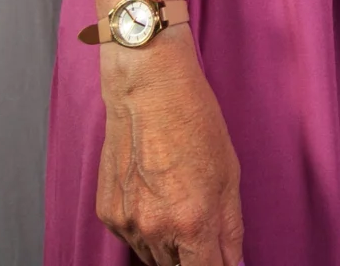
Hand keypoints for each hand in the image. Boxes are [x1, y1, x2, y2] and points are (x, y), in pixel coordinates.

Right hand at [96, 36, 244, 265]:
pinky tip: (156, 197)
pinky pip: (131, 238)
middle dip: (194, 257)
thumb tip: (233, 263)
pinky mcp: (107, 214)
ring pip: (152, 258)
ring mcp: (126, 223)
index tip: (220, 261)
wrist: (147, 90)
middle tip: (202, 226)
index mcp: (192, 222)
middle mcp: (155, 229)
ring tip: (179, 205)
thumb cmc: (194, 123)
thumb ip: (230, 229)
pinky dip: (146, 230)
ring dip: (169, 248)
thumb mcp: (228, 176)